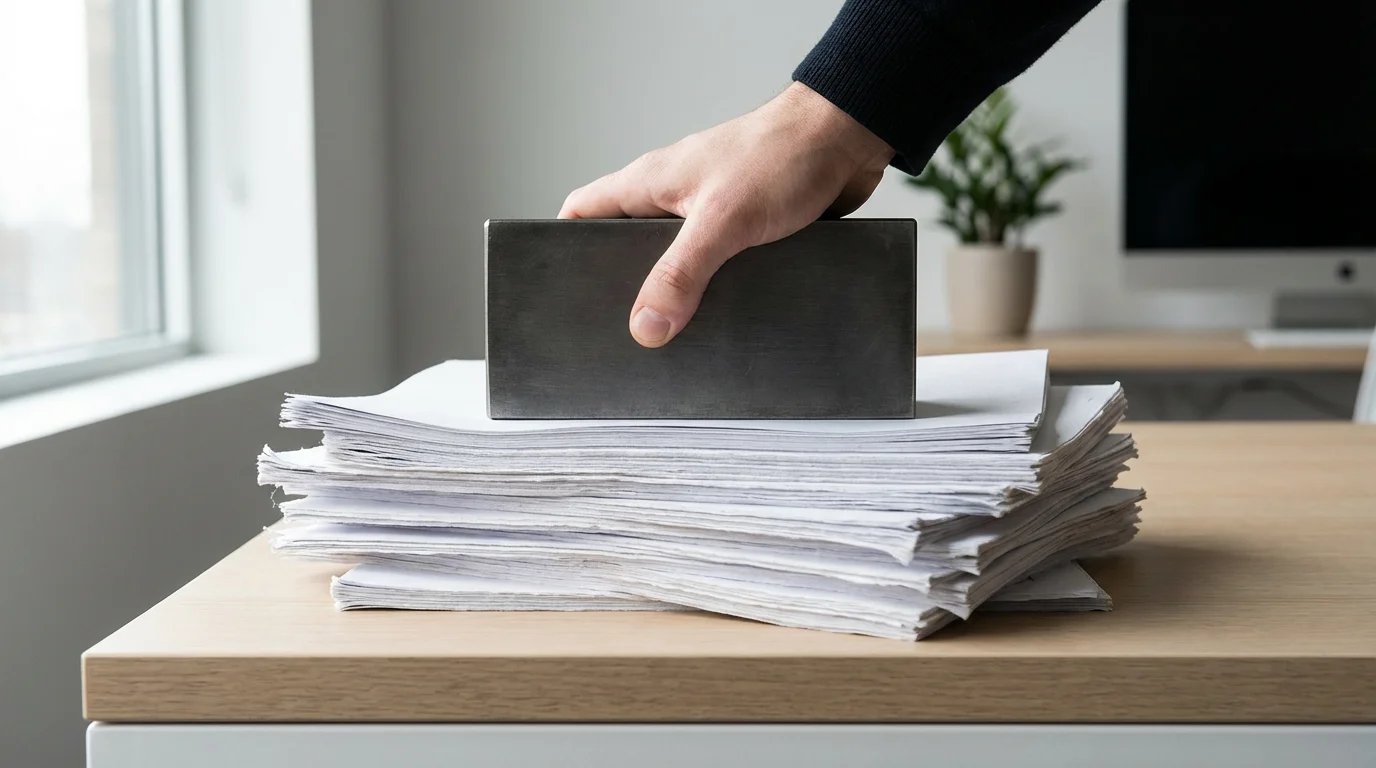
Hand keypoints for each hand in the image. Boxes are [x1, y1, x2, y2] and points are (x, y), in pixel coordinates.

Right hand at [558, 83, 893, 347]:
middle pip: (627, 247)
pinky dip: (720, 295)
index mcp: (649, 183)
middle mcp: (674, 198)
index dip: (562, 246)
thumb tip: (645, 326)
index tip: (557, 289)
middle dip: (623, 287)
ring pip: (678, 263)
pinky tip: (728, 323)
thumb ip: (680, 274)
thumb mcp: (721, 221)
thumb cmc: (781, 154)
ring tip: (674, 338)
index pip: (582, 211)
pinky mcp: (749, 231)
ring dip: (680, 295)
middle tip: (619, 331)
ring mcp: (711, 214)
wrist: (847, 138)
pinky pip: (721, 270)